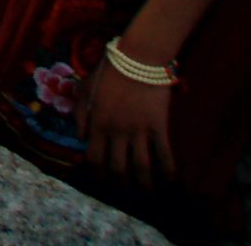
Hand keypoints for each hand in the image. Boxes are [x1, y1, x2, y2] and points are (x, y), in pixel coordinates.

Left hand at [84, 58, 176, 188]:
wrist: (137, 59)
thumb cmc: (108, 71)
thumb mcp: (85, 89)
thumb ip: (79, 114)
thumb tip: (80, 138)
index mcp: (97, 124)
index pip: (94, 157)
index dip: (97, 172)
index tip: (101, 180)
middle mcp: (117, 132)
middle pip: (118, 168)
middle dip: (120, 183)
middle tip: (124, 189)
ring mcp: (139, 131)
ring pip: (141, 167)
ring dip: (144, 184)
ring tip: (146, 192)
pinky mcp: (158, 126)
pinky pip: (164, 154)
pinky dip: (168, 170)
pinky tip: (170, 180)